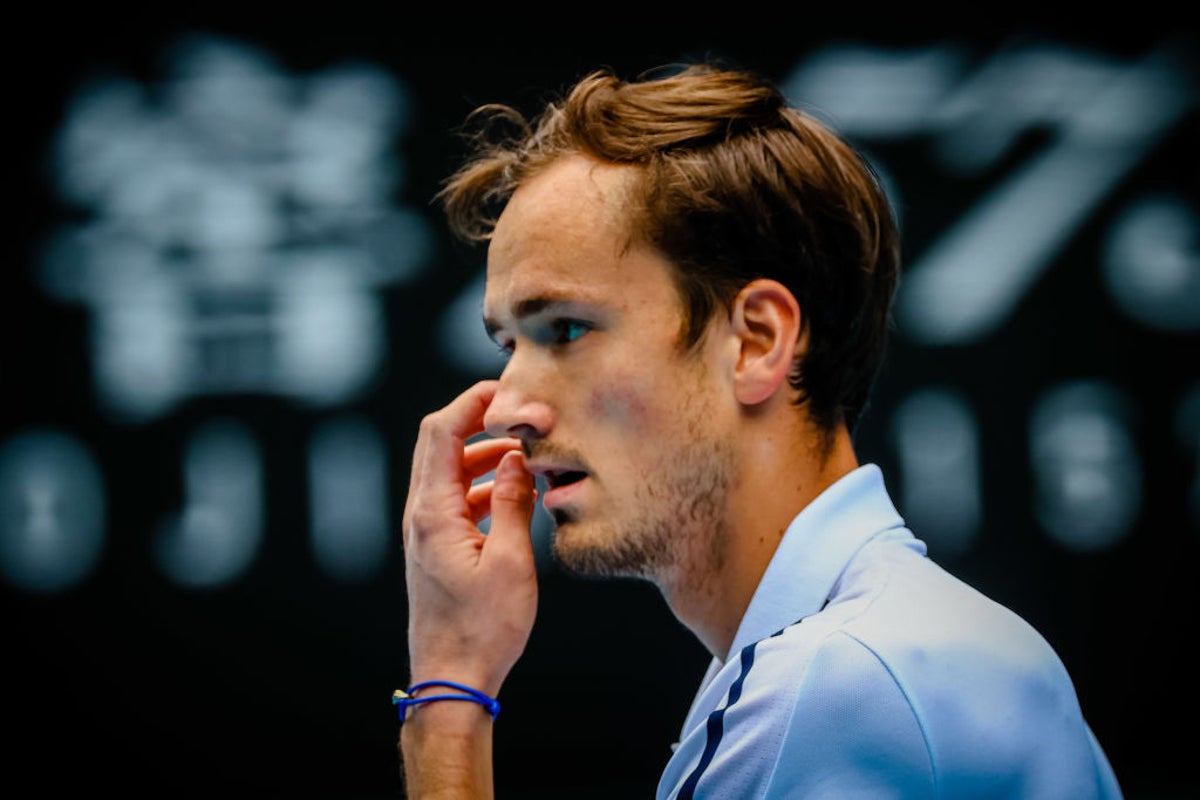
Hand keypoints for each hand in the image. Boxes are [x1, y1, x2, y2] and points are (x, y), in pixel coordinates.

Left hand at [402, 380, 537, 696]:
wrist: (453, 678)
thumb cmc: (482, 628)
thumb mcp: (511, 562)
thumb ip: (515, 504)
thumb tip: (520, 462)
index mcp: (433, 512)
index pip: (441, 431)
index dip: (471, 402)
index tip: (506, 390)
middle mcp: (422, 515)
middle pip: (441, 445)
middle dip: (481, 424)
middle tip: (523, 419)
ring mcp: (427, 532)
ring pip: (452, 474)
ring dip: (487, 458)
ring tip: (529, 459)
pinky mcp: (437, 548)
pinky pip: (458, 501)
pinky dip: (485, 488)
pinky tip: (517, 497)